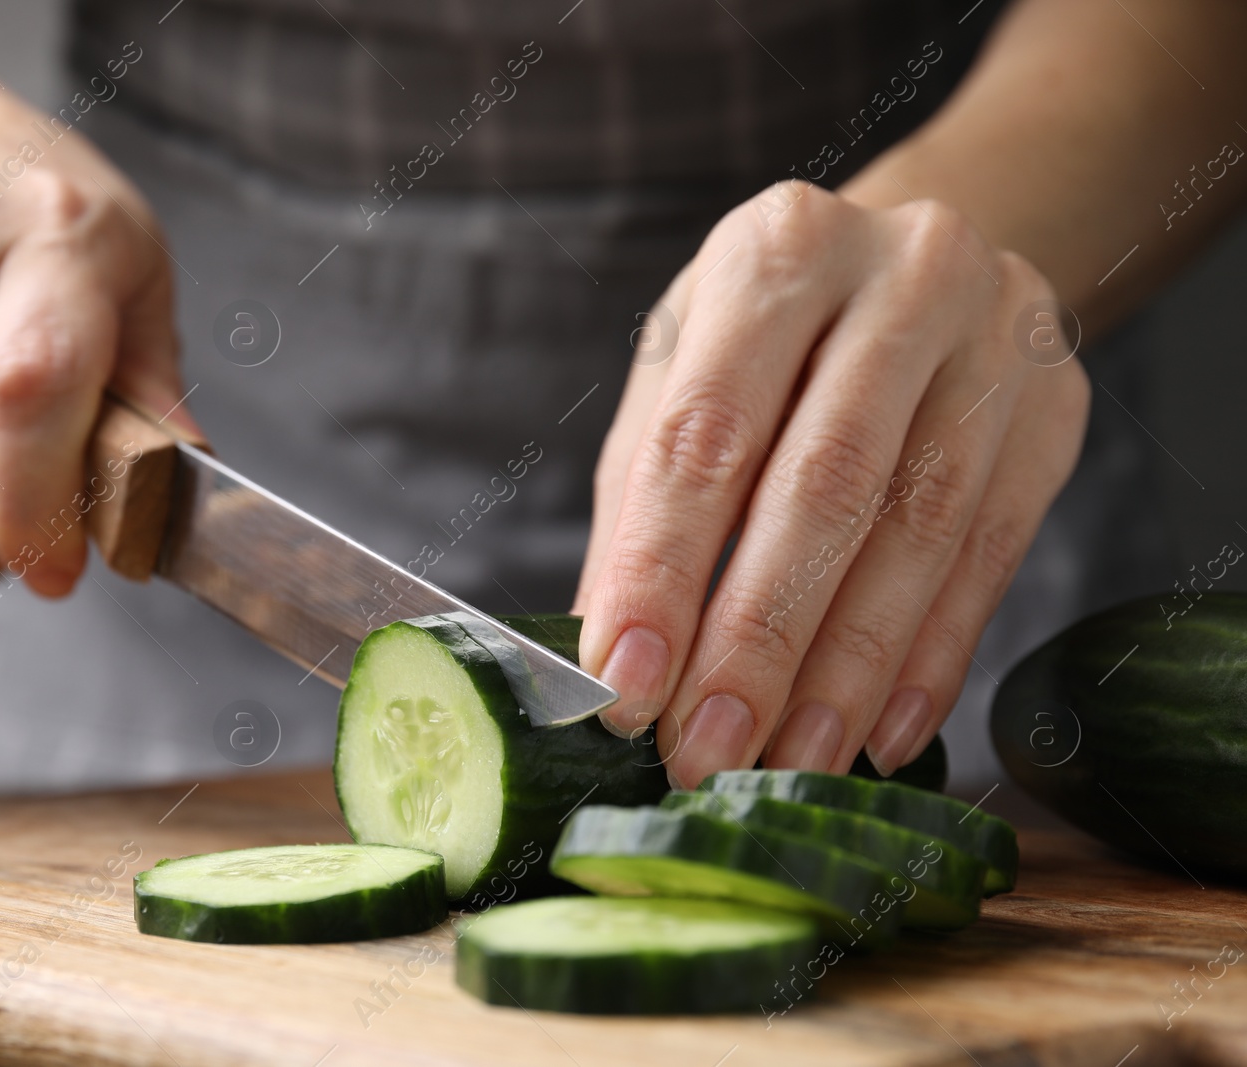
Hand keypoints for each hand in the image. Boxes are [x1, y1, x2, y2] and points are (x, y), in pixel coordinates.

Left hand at [573, 182, 1089, 787]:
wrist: (911, 266)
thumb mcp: (681, 377)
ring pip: (920, 529)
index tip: (623, 687)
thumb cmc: (768, 335)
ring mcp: (998, 334)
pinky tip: (877, 732)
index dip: (661, 571)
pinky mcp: (1055, 407)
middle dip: (758, 640)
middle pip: (824, 484)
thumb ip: (641, 508)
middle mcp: (902, 273)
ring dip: (847, 670)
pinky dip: (931, 658)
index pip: (706, 433)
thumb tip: (608, 661)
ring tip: (789, 763)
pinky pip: (993, 553)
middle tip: (706, 752)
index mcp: (776, 251)